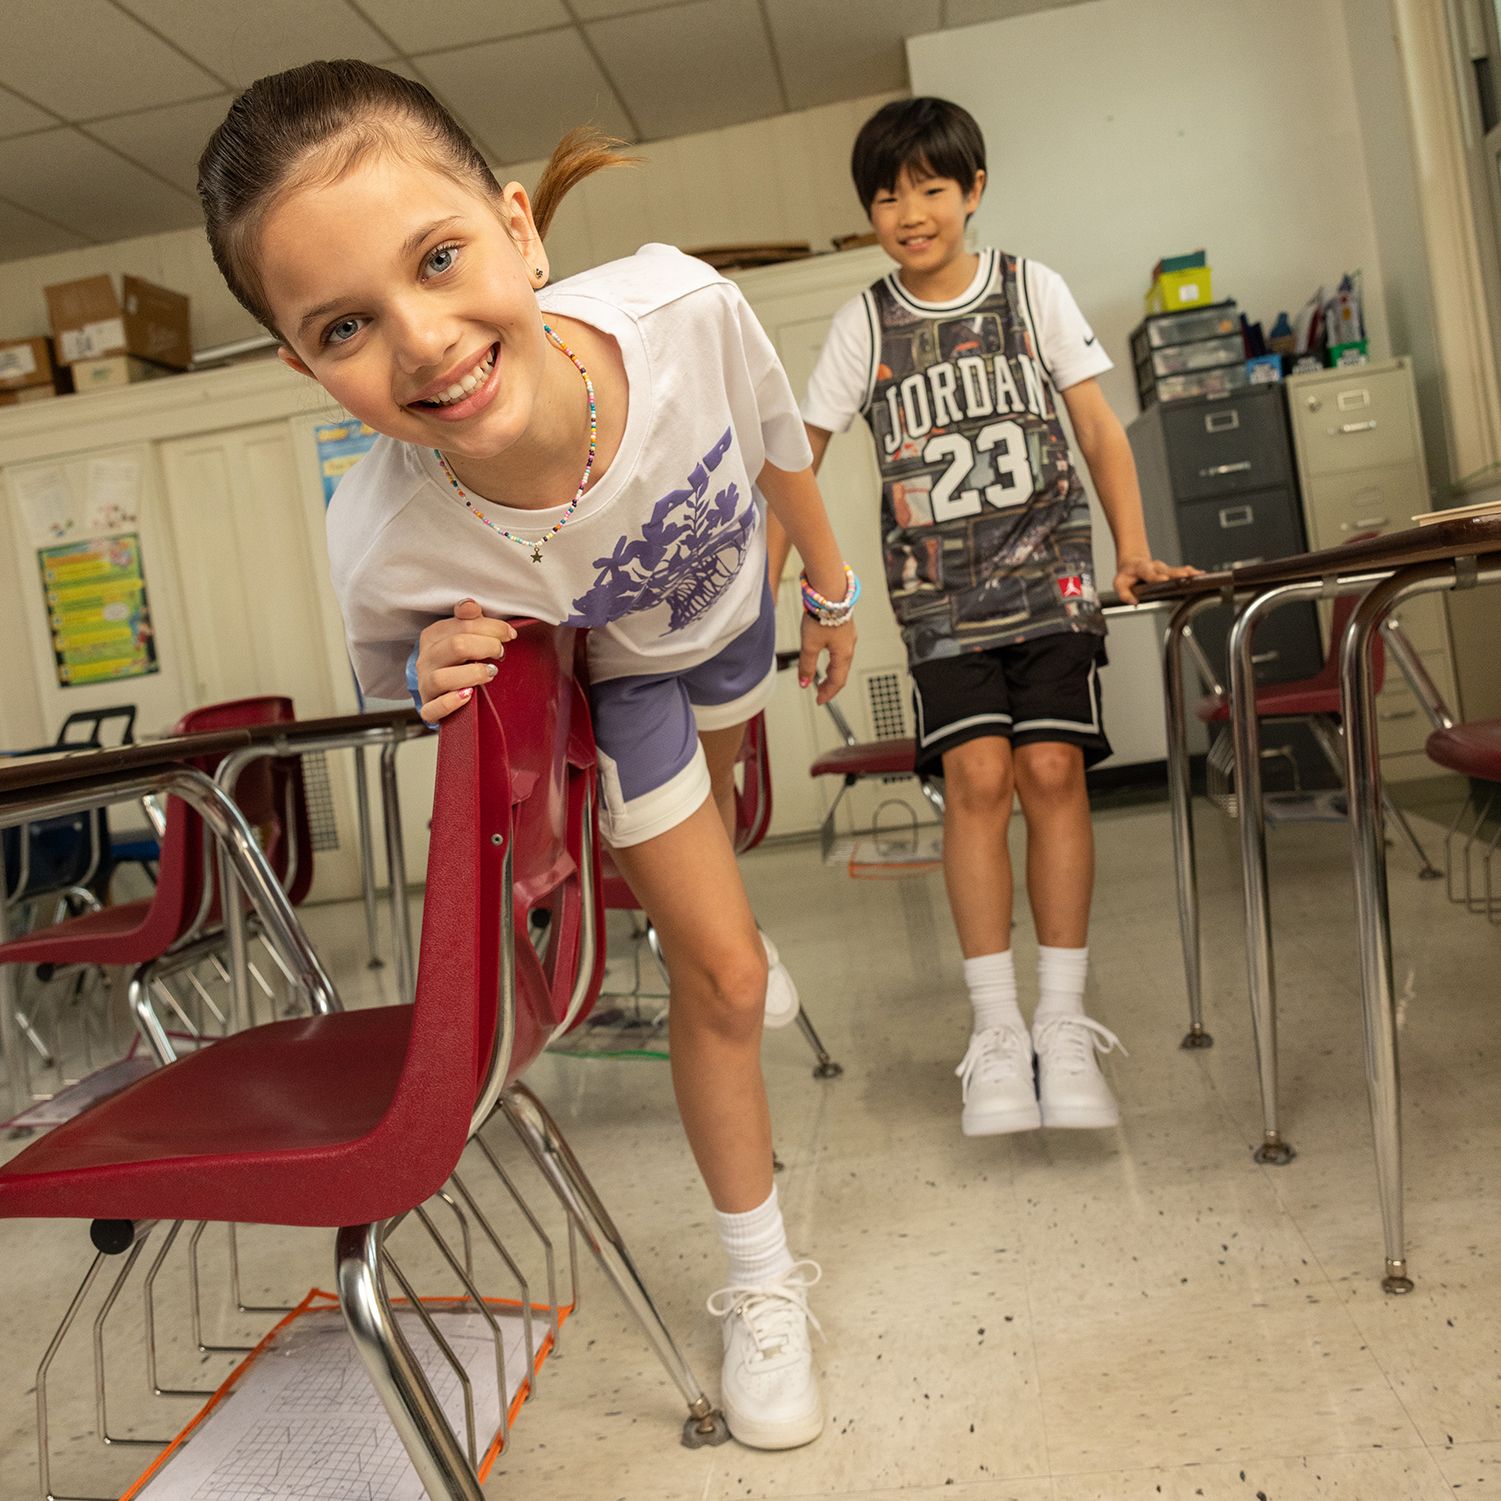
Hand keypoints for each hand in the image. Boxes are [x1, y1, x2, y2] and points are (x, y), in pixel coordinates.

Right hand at [415, 599, 516, 722]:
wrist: (440, 690)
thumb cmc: (458, 659)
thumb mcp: (463, 635)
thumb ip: (469, 619)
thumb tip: (470, 604)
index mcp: (432, 636)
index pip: (462, 625)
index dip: (492, 628)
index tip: (510, 634)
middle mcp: (425, 659)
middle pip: (455, 646)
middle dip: (487, 647)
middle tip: (501, 653)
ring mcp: (425, 685)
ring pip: (442, 678)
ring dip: (472, 674)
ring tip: (491, 673)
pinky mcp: (428, 708)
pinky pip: (433, 708)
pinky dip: (450, 703)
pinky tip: (468, 696)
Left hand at [798, 613, 854, 705]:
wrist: (830, 591)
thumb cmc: (822, 615)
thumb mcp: (810, 644)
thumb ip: (807, 665)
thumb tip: (804, 683)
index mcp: (843, 654)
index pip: (837, 681)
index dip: (828, 693)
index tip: (819, 701)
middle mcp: (849, 646)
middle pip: (841, 672)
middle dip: (831, 685)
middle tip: (820, 693)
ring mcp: (848, 636)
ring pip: (842, 661)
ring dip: (833, 673)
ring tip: (823, 679)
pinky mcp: (844, 627)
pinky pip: (841, 650)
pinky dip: (834, 660)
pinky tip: (827, 656)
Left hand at [1113, 555, 1200, 605]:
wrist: (1133, 563)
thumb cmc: (1127, 574)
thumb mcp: (1119, 583)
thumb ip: (1124, 593)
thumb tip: (1133, 602)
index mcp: (1142, 568)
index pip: (1149, 573)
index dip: (1156, 576)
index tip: (1163, 579)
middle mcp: (1155, 567)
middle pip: (1167, 570)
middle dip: (1177, 573)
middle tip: (1186, 576)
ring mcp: (1164, 568)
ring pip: (1177, 569)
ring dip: (1188, 572)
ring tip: (1198, 575)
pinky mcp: (1171, 570)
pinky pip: (1182, 571)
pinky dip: (1191, 573)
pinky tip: (1201, 575)